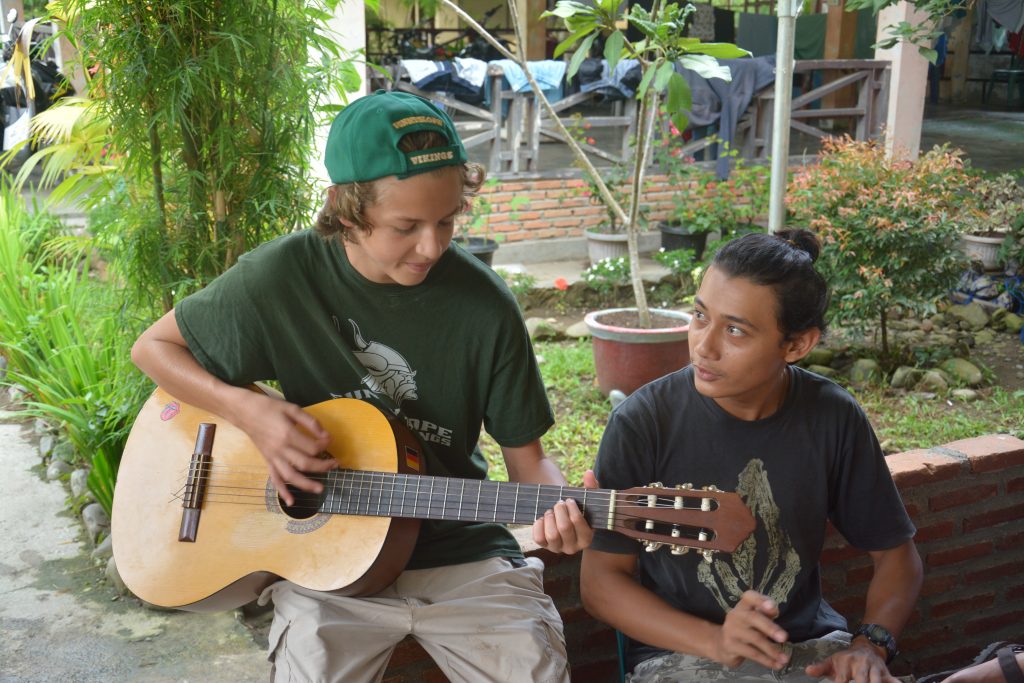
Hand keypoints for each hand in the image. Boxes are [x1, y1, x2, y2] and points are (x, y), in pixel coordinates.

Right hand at [232, 390, 334, 505]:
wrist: (244, 411)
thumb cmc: (269, 407)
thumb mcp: (292, 408)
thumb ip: (310, 421)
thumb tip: (325, 435)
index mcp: (288, 435)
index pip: (313, 447)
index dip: (325, 445)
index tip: (330, 440)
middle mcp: (281, 450)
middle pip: (306, 464)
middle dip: (323, 466)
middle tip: (336, 464)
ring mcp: (273, 458)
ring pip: (291, 476)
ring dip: (306, 485)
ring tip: (320, 489)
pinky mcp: (267, 461)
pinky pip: (275, 479)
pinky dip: (282, 492)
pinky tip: (291, 502)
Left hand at [531, 469, 598, 553]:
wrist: (563, 517)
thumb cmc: (577, 509)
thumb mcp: (586, 500)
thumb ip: (591, 487)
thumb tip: (588, 473)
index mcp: (587, 538)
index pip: (579, 524)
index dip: (572, 509)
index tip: (569, 500)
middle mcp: (573, 547)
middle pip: (564, 528)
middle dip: (560, 511)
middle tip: (559, 503)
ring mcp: (558, 548)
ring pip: (552, 535)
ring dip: (549, 518)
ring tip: (550, 510)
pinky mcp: (544, 546)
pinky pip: (538, 538)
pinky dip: (538, 525)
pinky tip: (542, 518)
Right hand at [713, 590, 788, 668]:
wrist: (722, 644)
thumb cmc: (745, 629)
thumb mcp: (755, 619)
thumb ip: (766, 614)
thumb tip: (774, 610)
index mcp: (743, 606)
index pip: (749, 597)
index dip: (760, 601)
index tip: (772, 608)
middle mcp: (735, 615)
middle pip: (753, 618)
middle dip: (770, 628)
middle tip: (784, 637)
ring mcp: (731, 630)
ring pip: (754, 639)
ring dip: (772, 650)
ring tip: (785, 659)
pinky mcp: (730, 645)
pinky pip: (751, 653)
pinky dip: (766, 660)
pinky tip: (776, 664)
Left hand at [805, 639, 897, 682]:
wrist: (866, 647)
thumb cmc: (846, 660)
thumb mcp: (832, 662)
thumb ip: (820, 668)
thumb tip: (807, 670)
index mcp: (846, 663)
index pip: (842, 680)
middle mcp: (861, 665)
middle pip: (861, 681)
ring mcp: (875, 669)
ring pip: (876, 681)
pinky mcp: (886, 673)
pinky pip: (893, 680)